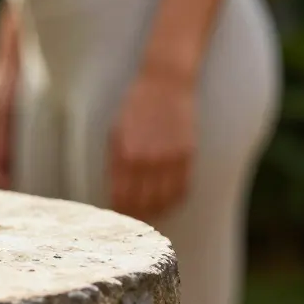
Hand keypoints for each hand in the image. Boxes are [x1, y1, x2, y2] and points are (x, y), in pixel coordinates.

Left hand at [110, 66, 196, 220]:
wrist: (165, 84)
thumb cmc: (135, 107)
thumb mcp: (116, 132)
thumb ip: (115, 163)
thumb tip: (115, 191)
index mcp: (124, 154)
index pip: (121, 196)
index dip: (119, 210)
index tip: (117, 215)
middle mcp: (147, 160)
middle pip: (142, 203)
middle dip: (136, 215)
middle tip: (133, 219)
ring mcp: (169, 159)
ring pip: (164, 201)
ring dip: (156, 211)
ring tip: (149, 213)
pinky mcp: (188, 156)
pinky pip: (182, 189)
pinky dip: (174, 201)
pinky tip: (167, 202)